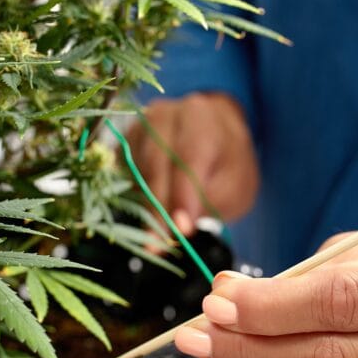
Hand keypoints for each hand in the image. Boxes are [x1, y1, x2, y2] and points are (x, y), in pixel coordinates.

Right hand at [128, 92, 258, 234]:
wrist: (215, 136)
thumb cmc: (227, 164)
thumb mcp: (235, 184)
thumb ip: (211, 201)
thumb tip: (180, 225)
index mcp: (200, 117)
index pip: (187, 157)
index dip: (182, 196)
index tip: (180, 229)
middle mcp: (166, 114)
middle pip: (155, 162)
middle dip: (157, 207)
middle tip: (158, 244)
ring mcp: (140, 125)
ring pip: (134, 167)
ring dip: (143, 203)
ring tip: (155, 234)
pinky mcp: (125, 139)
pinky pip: (122, 170)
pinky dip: (132, 194)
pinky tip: (146, 212)